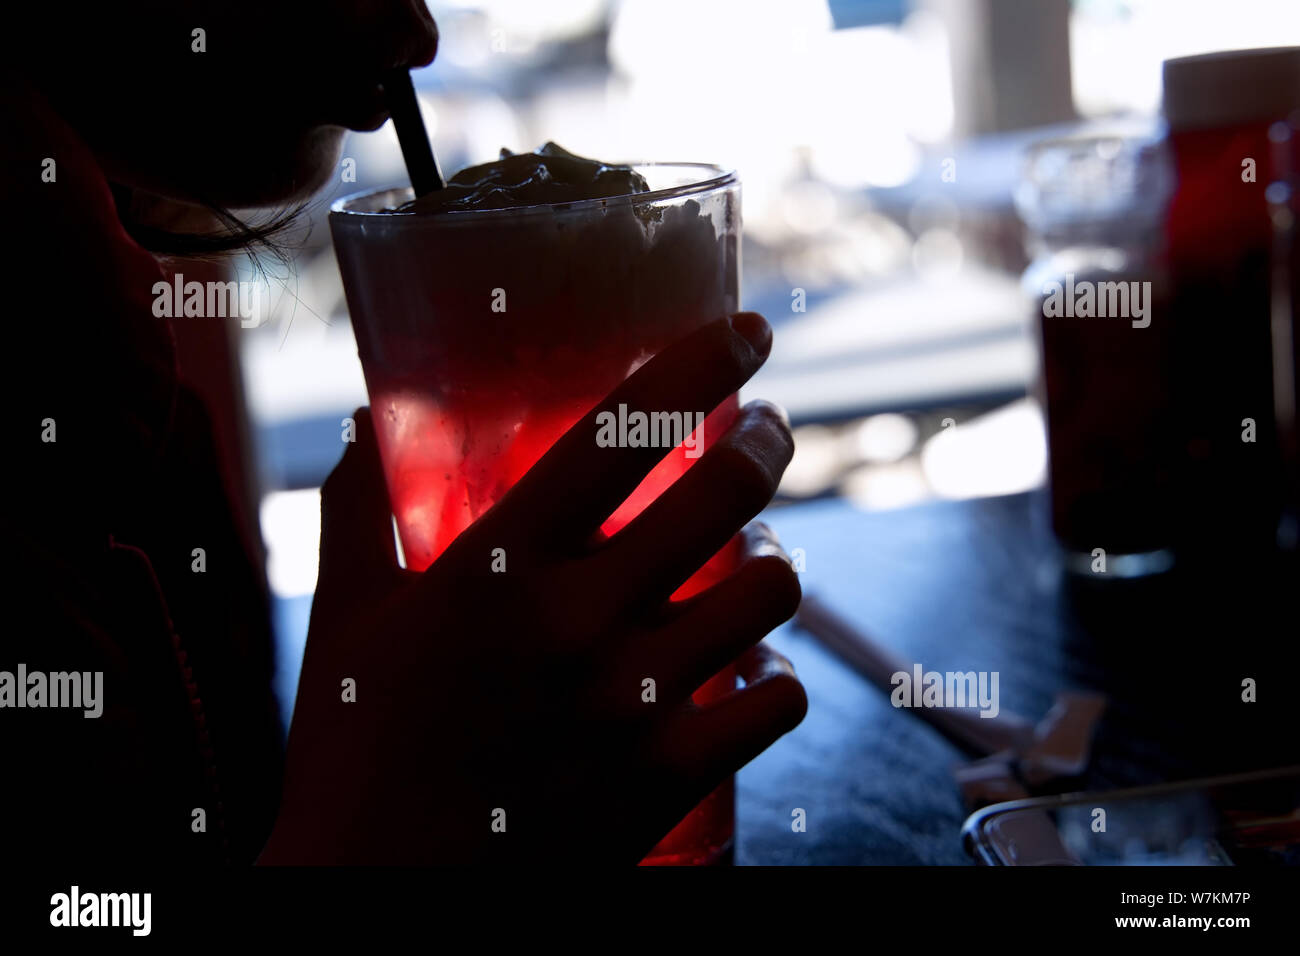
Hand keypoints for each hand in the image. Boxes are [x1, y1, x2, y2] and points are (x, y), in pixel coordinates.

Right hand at [260, 312, 805, 863]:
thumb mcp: (342, 621)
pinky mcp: (667, 777)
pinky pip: (777, 700)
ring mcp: (632, 701)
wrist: (377, 897)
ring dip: (772, 559)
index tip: (748, 332)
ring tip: (752, 555)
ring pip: (770, 590)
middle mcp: (577, 621)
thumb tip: (357, 431)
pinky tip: (747, 671)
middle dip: (766, 444)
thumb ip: (354, 515)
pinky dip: (775, 676)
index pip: (620, 430)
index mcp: (497, 567)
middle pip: (727, 492)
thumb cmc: (355, 753)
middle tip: (767, 434)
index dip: (702, 362)